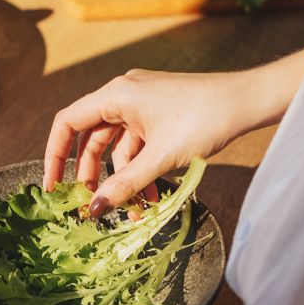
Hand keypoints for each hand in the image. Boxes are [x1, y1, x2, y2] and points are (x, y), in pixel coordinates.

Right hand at [45, 46, 303, 215]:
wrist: (249, 100)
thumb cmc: (206, 119)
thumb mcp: (161, 158)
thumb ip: (124, 185)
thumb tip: (94, 210)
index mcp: (116, 95)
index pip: (68, 123)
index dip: (55, 155)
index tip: (54, 186)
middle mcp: (125, 94)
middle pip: (92, 138)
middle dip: (91, 174)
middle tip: (92, 206)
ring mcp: (143, 104)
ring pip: (118, 146)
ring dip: (123, 178)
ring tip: (134, 210)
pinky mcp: (160, 114)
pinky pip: (139, 144)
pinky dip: (141, 168)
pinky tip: (153, 194)